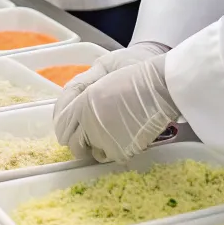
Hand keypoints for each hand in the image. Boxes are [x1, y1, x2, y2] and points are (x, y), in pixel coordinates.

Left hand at [55, 42, 168, 158]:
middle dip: (77, 137)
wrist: (162, 83)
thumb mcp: (102, 69)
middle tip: (86, 129)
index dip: (65, 124)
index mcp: (82, 105)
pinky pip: (108, 155)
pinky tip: (118, 135)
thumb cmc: (134, 69)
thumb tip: (70, 103)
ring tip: (104, 131)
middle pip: (72, 144)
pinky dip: (110, 149)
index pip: (62, 125)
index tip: (72, 122)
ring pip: (90, 153)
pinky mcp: (122, 152)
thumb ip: (81, 86)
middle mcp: (90, 126)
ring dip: (93, 145)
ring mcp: (106, 141)